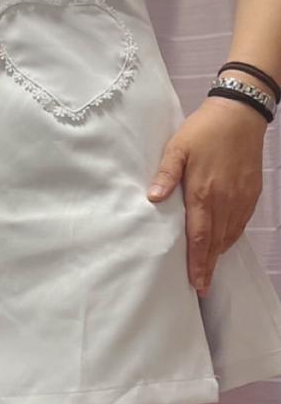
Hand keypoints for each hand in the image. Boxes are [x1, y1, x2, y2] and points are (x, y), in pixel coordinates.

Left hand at [146, 95, 266, 297]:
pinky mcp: (251, 193)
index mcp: (203, 193)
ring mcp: (240, 199)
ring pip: (229, 235)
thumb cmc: (204, 130)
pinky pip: (241, 223)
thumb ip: (166, 174)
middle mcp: (224, 201)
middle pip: (215, 242)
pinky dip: (232, 237)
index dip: (197, 262)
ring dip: (219, 253)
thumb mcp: (177, 147)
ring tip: (210, 269)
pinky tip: (224, 242)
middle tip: (202, 287)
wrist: (240, 116)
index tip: (195, 283)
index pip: (198, 237)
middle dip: (208, 266)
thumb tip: (152, 198)